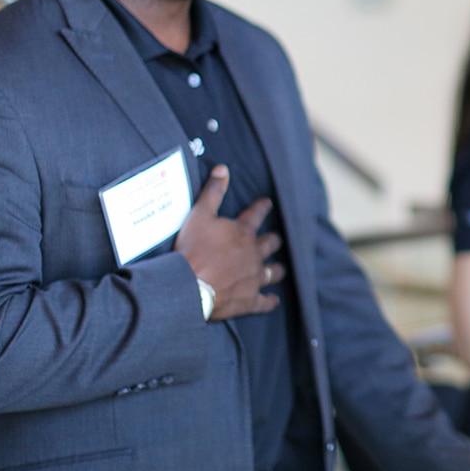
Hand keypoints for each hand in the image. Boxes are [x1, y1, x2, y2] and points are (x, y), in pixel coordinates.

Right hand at [173, 165, 283, 318]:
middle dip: (273, 240)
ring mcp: (253, 278)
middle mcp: (253, 254)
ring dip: (276, 269)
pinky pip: (264, 301)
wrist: (190, 286)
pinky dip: (269, 301)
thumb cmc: (193, 249)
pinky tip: (273, 301)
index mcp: (242, 233)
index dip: (262, 207)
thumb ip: (213, 192)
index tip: (267, 203)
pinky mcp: (249, 300)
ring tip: (280, 268)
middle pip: (269, 244)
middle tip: (276, 238)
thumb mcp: (199, 215)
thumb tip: (223, 169)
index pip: (256, 215)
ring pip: (272, 272)